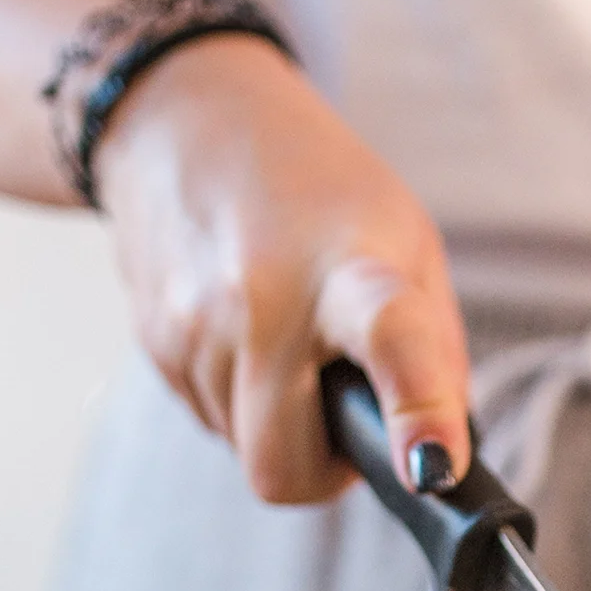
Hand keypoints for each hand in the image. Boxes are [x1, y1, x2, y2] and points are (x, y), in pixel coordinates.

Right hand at [94, 35, 470, 502]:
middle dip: (322, 468)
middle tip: (349, 416)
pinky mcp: (153, 344)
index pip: (391, 340)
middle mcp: (260, 299)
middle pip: (284, 462)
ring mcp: (193, 325)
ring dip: (279, 426)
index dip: (417, 412)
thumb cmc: (320, 191)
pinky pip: (211, 422)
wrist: (188, 121)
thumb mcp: (408, 245)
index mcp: (349, 267)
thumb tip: (437, 458)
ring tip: (291, 343)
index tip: (433, 469)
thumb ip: (434, 354)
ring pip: (245, 452)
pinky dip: (241, 402)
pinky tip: (247, 332)